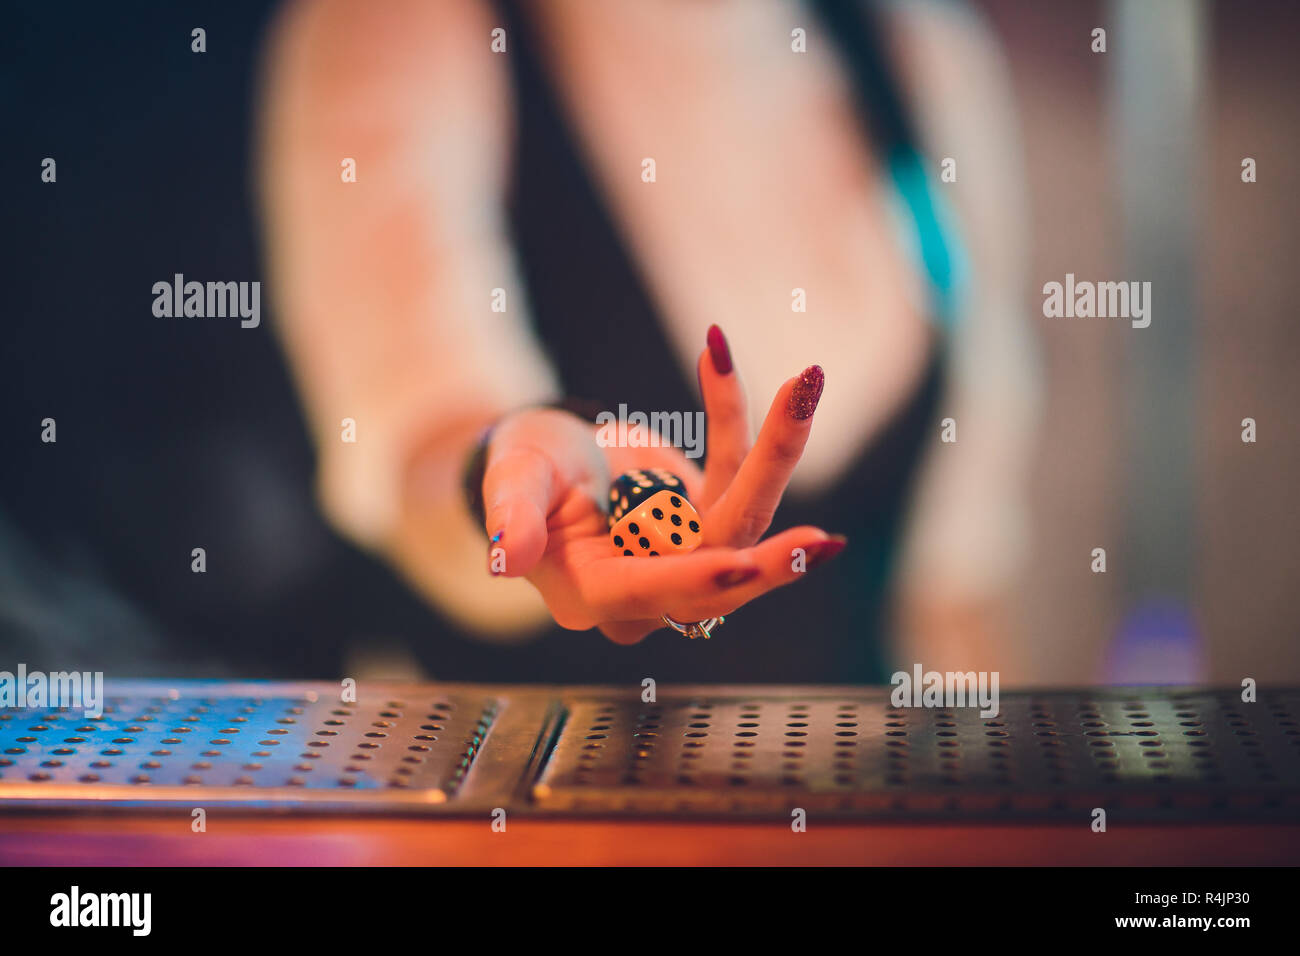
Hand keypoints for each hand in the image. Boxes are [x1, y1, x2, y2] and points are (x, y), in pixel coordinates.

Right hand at [481, 326, 844, 642]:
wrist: (550, 455)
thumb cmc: (523, 470)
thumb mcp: (509, 479)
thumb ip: (511, 515)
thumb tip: (506, 558)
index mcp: (594, 591)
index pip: (646, 593)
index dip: (692, 581)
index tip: (740, 566)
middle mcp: (650, 584)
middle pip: (718, 571)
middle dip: (771, 552)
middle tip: (820, 542)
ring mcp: (687, 552)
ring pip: (745, 516)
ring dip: (776, 448)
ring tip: (806, 383)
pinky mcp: (710, 515)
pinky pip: (736, 466)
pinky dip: (732, 411)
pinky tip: (716, 355)